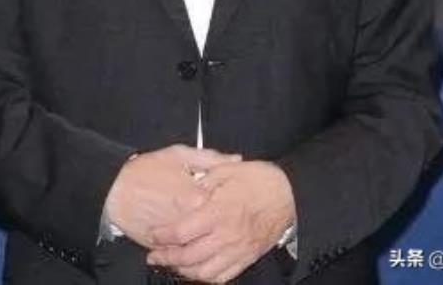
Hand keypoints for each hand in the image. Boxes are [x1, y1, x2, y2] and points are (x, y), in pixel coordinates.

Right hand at [104, 144, 240, 247]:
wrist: (114, 188)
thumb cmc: (145, 169)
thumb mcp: (179, 154)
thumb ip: (211, 157)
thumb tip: (235, 159)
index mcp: (196, 197)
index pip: (224, 205)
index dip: (227, 200)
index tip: (228, 196)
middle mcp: (187, 221)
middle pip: (213, 229)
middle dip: (219, 222)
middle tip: (219, 215)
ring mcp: (173, 238)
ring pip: (198, 245)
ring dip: (205, 239)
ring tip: (205, 229)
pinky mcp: (160, 248)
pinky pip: (179, 254)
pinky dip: (184, 249)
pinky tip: (187, 239)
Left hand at [146, 160, 295, 283]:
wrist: (288, 195)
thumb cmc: (259, 180)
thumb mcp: (228, 169)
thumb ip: (204, 178)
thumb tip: (187, 186)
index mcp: (217, 212)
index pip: (182, 232)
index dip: (163, 236)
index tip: (153, 234)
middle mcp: (225, 235)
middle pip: (188, 257)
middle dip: (167, 258)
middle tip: (155, 255)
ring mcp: (236, 250)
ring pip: (204, 272)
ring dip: (184, 271)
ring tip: (173, 265)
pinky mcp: (246, 257)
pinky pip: (222, 277)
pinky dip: (206, 278)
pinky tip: (198, 272)